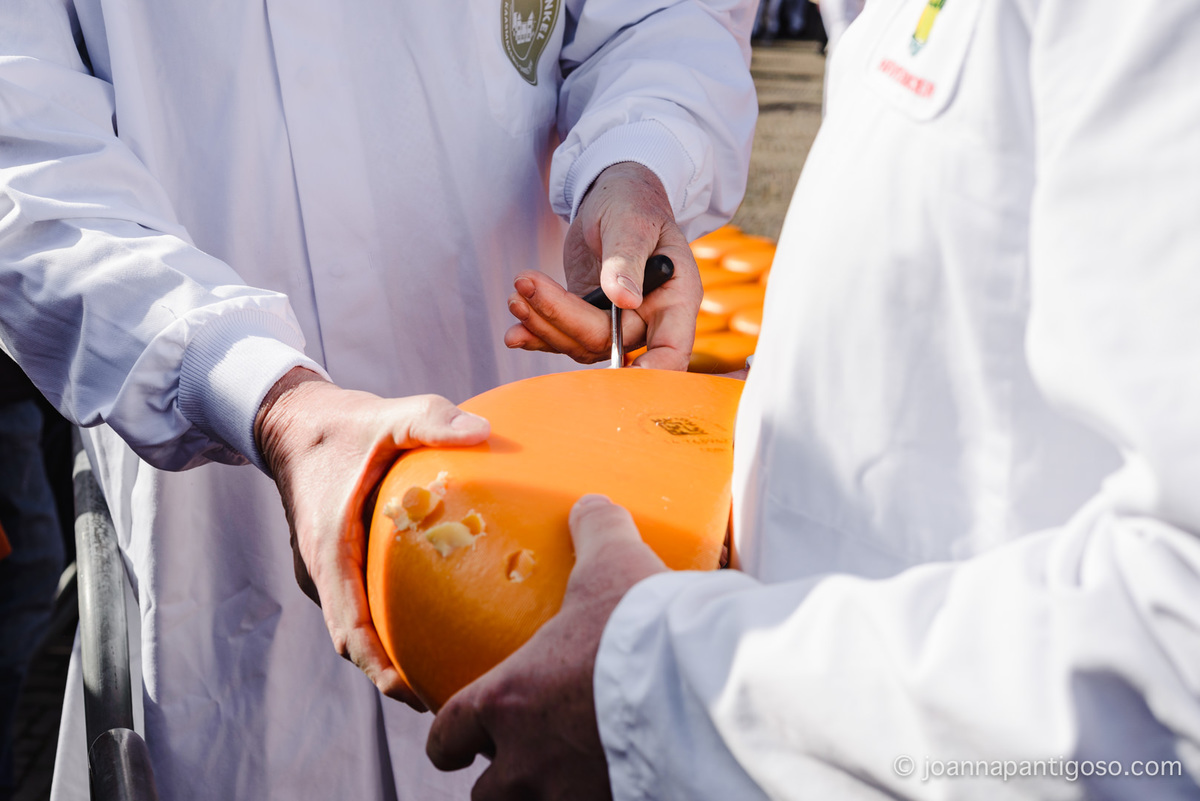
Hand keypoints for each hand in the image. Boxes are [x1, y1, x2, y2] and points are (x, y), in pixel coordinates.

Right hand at [254, 367, 490, 709]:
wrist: (294, 420)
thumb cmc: (343, 422)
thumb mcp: (390, 415)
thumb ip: (432, 421)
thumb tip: (483, 431)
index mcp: (329, 550)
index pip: (351, 629)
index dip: (381, 668)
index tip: (416, 694)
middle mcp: (322, 571)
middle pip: (357, 643)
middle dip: (396, 675)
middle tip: (451, 696)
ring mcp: (327, 571)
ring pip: (359, 627)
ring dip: (393, 654)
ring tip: (449, 673)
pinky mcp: (337, 563)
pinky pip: (362, 605)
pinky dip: (390, 624)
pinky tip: (435, 623)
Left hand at [427, 495, 667, 798]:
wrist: (701, 688)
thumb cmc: (640, 627)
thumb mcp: (613, 564)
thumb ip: (595, 531)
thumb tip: (589, 507)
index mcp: (505, 701)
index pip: (448, 734)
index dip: (447, 739)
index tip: (453, 742)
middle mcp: (526, 759)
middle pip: (487, 794)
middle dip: (499, 779)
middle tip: (519, 759)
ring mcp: (568, 795)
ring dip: (545, 794)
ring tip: (570, 776)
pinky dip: (602, 794)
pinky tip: (622, 778)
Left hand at [504, 162, 702, 370]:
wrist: (616, 196)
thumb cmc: (634, 202)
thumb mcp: (632, 222)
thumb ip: (627, 259)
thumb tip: (623, 299)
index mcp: (676, 297)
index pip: (672, 348)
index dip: (653, 370)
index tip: (624, 371)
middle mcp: (650, 318)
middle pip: (608, 342)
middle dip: (562, 318)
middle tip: (525, 285)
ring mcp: (619, 322)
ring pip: (581, 343)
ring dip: (544, 323)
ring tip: (516, 293)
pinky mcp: (590, 318)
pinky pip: (565, 337)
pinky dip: (539, 334)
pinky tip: (516, 331)